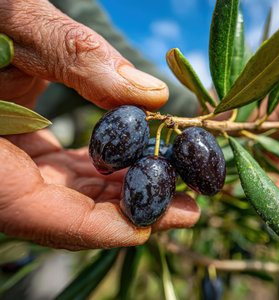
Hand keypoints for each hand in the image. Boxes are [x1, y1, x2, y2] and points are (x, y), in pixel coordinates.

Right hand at [0, 0, 199, 249]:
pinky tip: (141, 158)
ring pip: (71, 197)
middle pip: (70, 215)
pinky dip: (106, 170)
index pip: (50, 219)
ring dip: (125, 189)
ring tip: (175, 179)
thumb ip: (78, 57)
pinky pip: (65, 175)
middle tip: (190, 204)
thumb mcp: (17, 26)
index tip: (173, 217)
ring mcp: (7, 168)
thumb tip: (154, 94)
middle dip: (134, 209)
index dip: (114, 226)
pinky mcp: (20, 154)